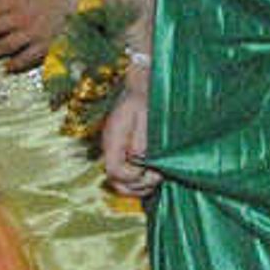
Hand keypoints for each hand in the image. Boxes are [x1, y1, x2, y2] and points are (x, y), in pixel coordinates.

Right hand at [98, 70, 158, 199]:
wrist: (143, 83)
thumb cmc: (148, 97)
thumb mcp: (147, 114)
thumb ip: (142, 138)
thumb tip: (140, 160)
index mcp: (114, 139)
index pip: (115, 171)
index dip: (134, 177)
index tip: (152, 169)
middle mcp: (111, 148)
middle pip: (115, 182)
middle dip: (137, 186)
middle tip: (157, 176)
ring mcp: (117, 151)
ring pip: (121, 183)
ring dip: (140, 186)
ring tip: (158, 174)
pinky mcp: (124, 152)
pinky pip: (128, 174)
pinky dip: (141, 180)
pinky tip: (155, 171)